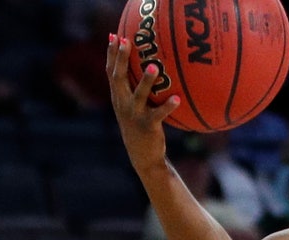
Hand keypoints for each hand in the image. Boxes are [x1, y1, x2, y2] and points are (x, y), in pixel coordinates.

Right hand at [106, 34, 180, 172]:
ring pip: (139, 94)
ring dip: (146, 81)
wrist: (142, 156)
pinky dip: (168, 106)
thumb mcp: (136, 108)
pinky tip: (177, 98)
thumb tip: (151, 70)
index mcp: (118, 97)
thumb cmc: (142, 127)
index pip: (111, 71)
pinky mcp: (148, 126)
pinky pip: (159, 114)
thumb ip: (138, 90)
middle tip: (126, 40)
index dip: (111, 54)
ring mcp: (134, 114)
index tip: (114, 35)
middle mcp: (122, 104)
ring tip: (154, 67)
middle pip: (119, 77)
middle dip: (121, 58)